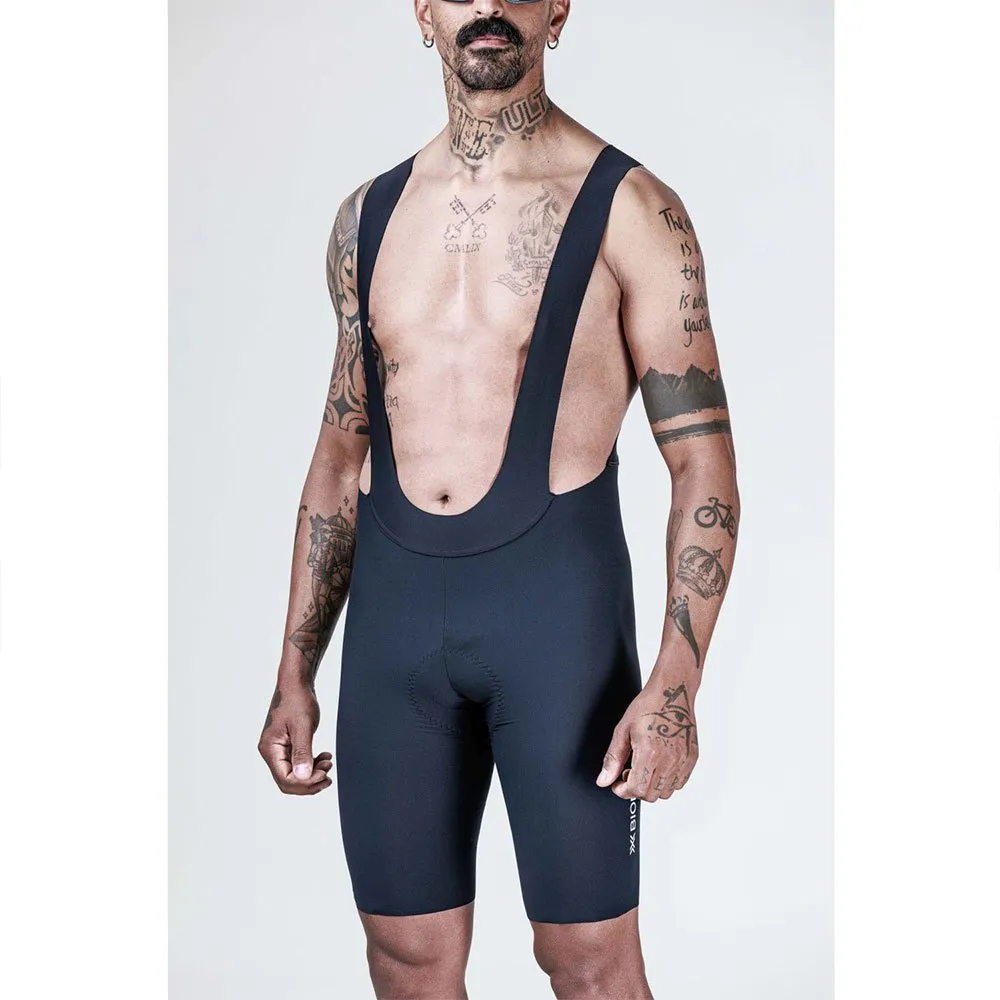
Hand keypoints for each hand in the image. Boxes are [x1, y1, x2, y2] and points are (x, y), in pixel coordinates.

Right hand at [258, 681, 332, 794]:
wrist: (296, 683)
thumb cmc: (297, 699)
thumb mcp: (302, 726)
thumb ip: (303, 752)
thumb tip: (303, 777)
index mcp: (270, 748)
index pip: (285, 779)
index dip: (306, 782)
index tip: (324, 774)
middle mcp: (271, 752)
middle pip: (288, 781)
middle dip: (309, 782)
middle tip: (329, 774)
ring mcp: (278, 749)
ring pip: (294, 774)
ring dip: (312, 774)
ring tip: (328, 763)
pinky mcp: (287, 745)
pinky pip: (298, 764)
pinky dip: (311, 764)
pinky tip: (324, 757)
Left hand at [596, 681, 698, 801]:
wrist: (672, 692)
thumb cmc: (649, 706)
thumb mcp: (623, 730)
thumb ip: (613, 759)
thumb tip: (604, 779)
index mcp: (650, 753)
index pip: (637, 789)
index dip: (623, 791)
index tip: (618, 784)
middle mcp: (669, 760)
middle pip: (651, 795)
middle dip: (636, 789)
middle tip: (628, 774)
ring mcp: (682, 760)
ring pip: (666, 792)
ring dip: (652, 787)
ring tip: (644, 769)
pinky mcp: (691, 758)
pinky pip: (679, 782)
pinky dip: (667, 781)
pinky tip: (658, 766)